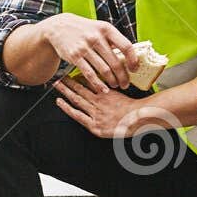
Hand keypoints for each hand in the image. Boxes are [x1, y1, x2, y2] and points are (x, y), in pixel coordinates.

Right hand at [41, 13, 137, 89]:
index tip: (135, 69)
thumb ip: (113, 40)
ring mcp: (84, 47)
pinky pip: (89, 74)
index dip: (133, 60)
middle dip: (123, 76)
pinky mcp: (74, 56)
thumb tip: (130, 57)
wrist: (58, 27)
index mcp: (106, 29)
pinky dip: (98, 84)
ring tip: (115, 85)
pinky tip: (103, 89)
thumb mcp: (100, 28)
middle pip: (115, 62)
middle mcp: (96, 37)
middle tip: (125, 84)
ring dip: (112, 81)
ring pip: (104, 70)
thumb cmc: (84, 29)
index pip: (126, 46)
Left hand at [52, 75, 171, 138]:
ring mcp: (95, 113)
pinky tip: (60, 102)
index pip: (88, 82)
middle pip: (80, 89)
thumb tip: (103, 81)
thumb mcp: (123, 96)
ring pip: (77, 99)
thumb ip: (111, 89)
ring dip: (65, 91)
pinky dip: (67, 108)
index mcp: (106, 93)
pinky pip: (77, 115)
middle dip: (67, 83)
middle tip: (57, 76)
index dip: (77, 77)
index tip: (69, 71)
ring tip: (56, 85)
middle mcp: (99, 101)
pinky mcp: (94, 125)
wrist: (140, 121)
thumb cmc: (135, 110)